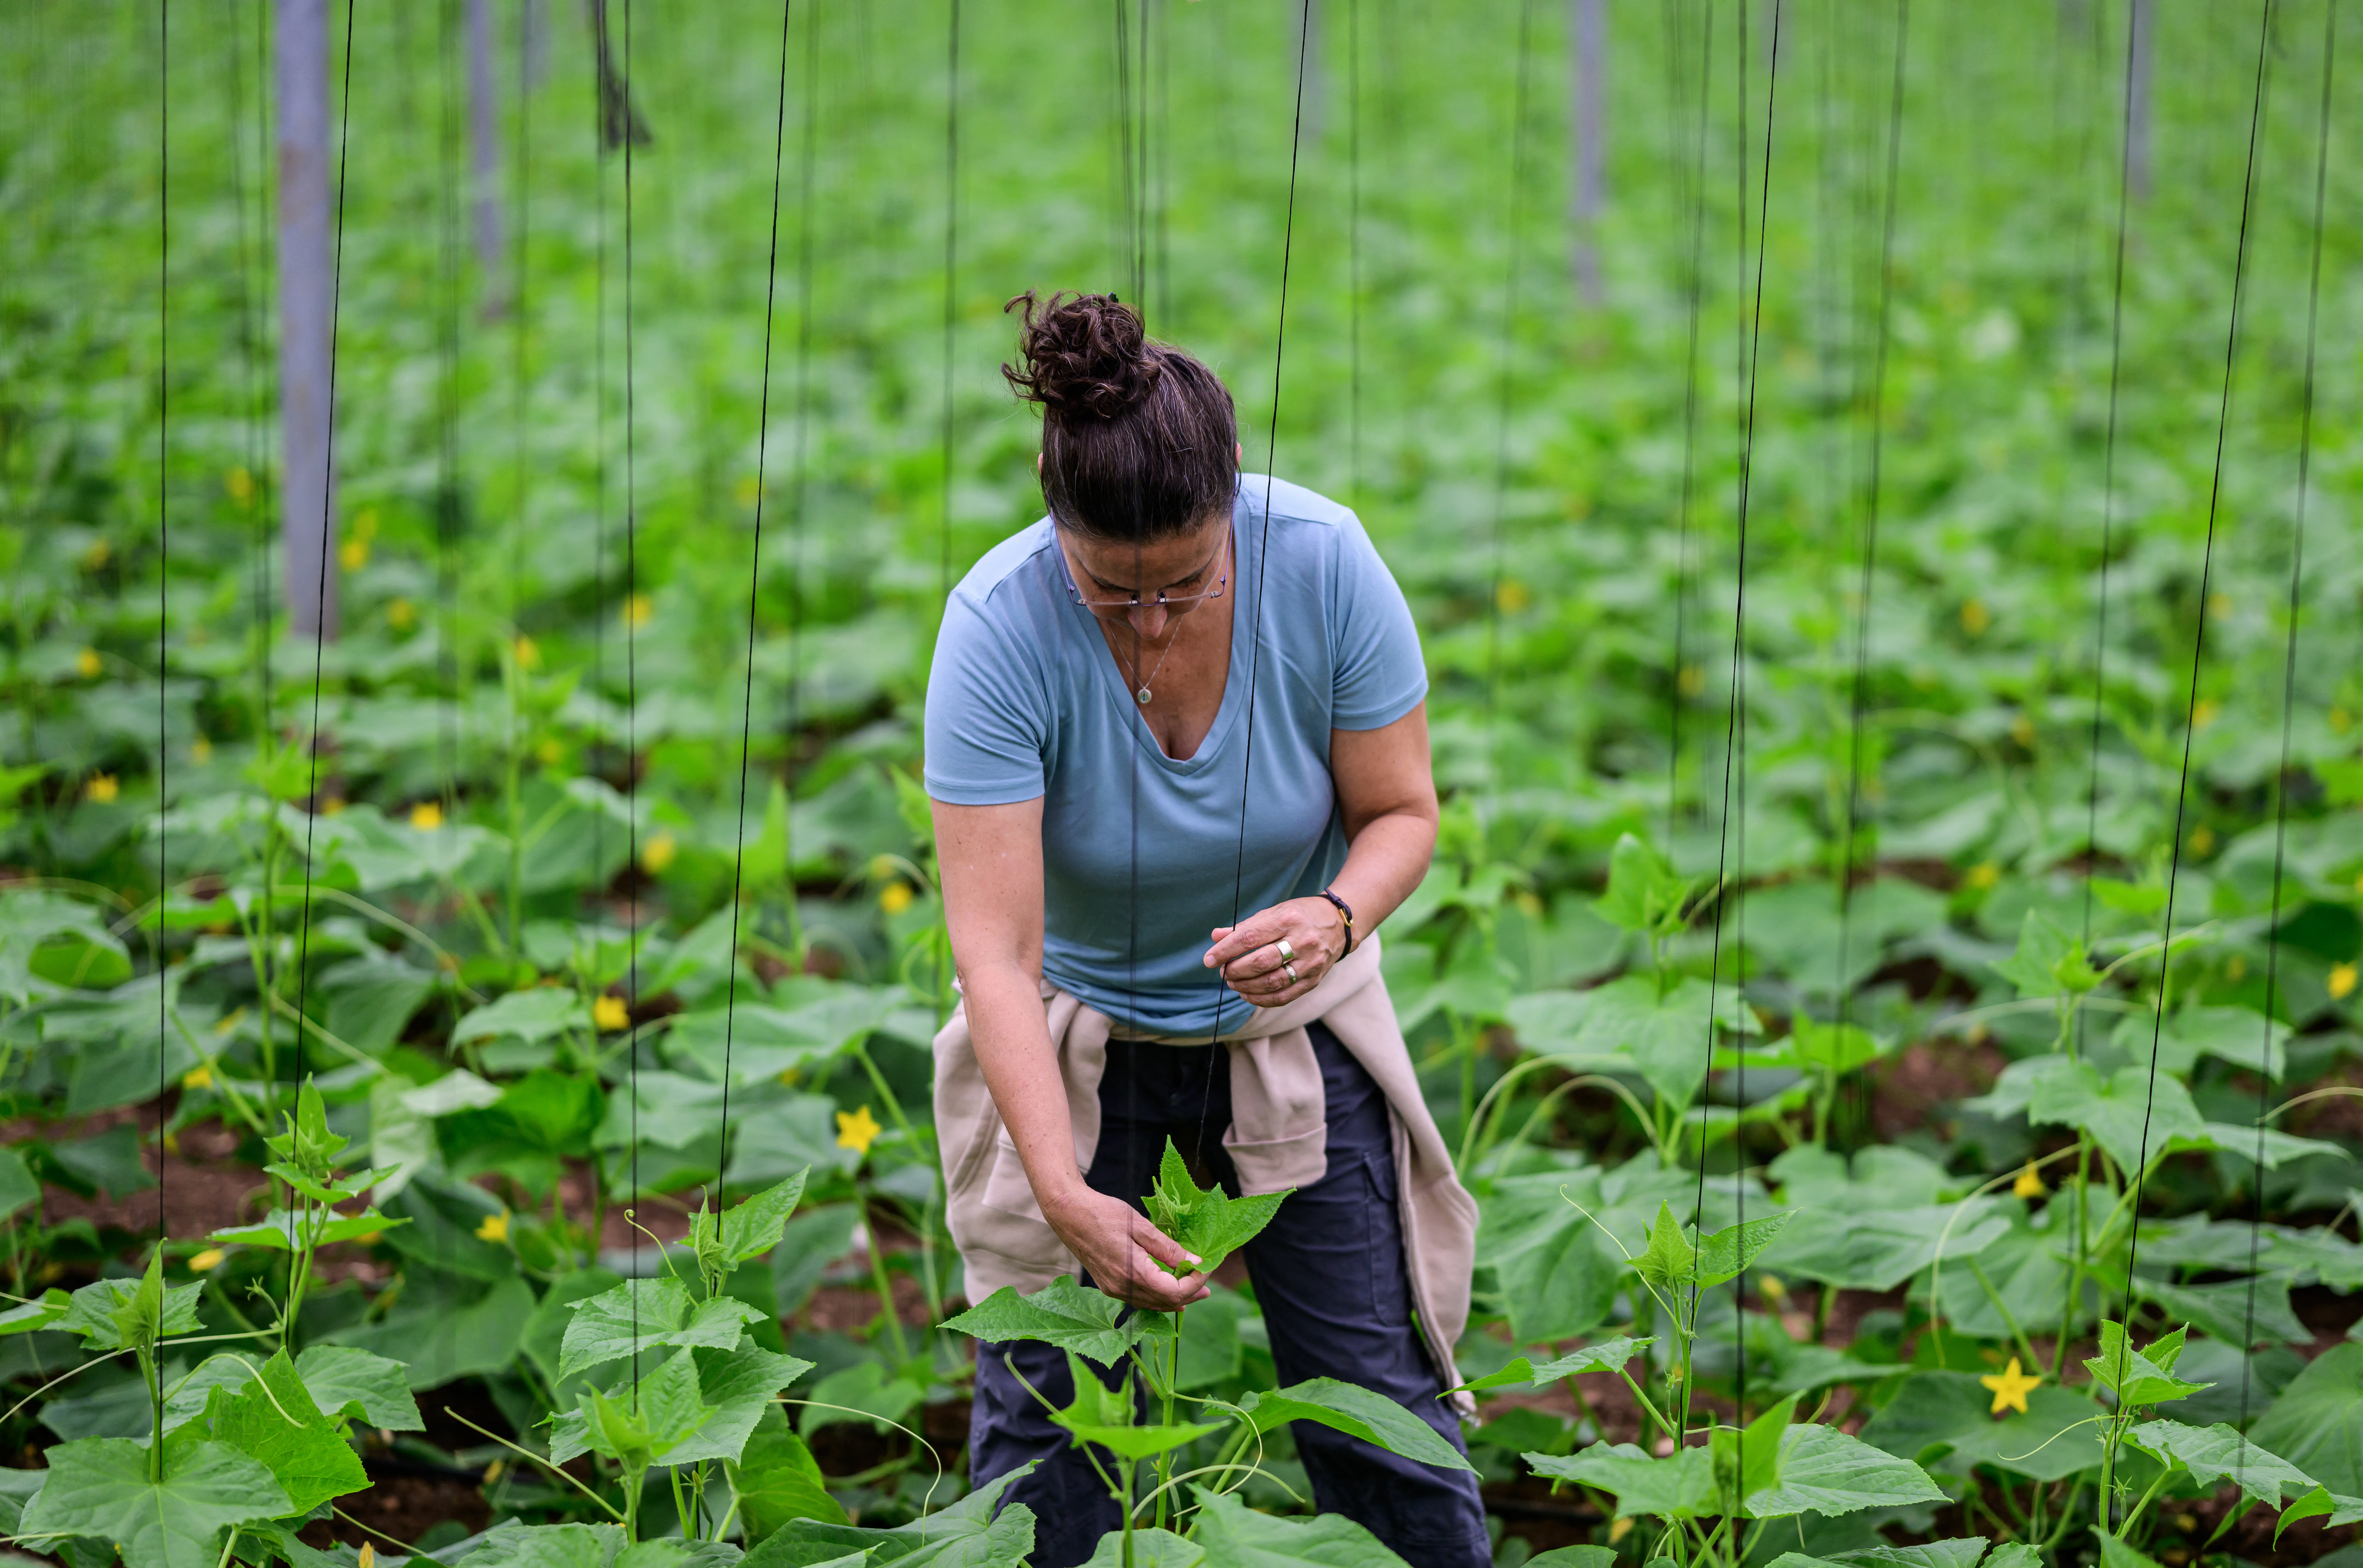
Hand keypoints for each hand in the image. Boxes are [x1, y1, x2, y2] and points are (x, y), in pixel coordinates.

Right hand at [1041, 1184, 1209, 1309]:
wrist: (1068, 1213)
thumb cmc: (1104, 1213)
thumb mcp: (1140, 1226)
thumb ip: (1168, 1248)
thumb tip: (1195, 1261)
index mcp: (1134, 1274)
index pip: (1174, 1291)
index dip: (1195, 1283)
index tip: (1207, 1267)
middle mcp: (1123, 1288)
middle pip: (1165, 1302)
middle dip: (1190, 1295)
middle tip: (1209, 1288)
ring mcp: (1114, 1289)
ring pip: (1151, 1304)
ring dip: (1174, 1299)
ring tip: (1193, 1291)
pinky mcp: (1108, 1284)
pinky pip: (1139, 1299)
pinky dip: (1157, 1297)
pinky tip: (1165, 1291)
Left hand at [1202, 895, 1346, 1008]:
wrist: (1339, 924)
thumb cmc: (1299, 916)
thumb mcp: (1273, 912)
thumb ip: (1244, 927)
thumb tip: (1216, 937)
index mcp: (1288, 919)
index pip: (1249, 938)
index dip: (1225, 951)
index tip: (1209, 959)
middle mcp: (1302, 941)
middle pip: (1260, 962)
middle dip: (1235, 970)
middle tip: (1222, 971)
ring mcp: (1310, 963)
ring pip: (1271, 982)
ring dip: (1245, 986)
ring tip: (1232, 982)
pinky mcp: (1314, 980)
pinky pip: (1283, 996)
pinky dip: (1261, 999)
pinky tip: (1247, 994)